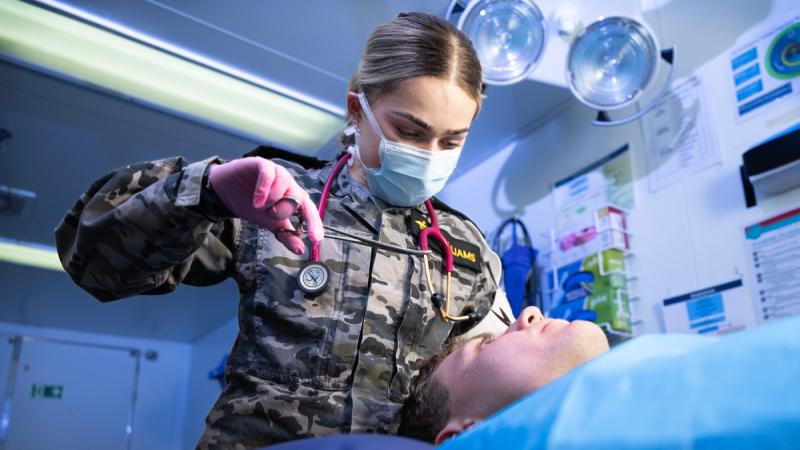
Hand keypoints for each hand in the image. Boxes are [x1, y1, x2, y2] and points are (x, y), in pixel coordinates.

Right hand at [208, 157, 322, 254]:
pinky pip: (269, 173)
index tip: (315, 239)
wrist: (226, 192)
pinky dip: (264, 188)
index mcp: (294, 198)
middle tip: (268, 214)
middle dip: (282, 211)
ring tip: (258, 205)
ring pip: (285, 185)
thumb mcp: (270, 224)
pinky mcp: (262, 165)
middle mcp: (289, 184)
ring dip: (271, 200)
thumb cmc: (251, 205)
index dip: (314, 224)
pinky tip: (257, 200)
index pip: (309, 210)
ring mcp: (277, 173)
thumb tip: (300, 250)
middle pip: (296, 198)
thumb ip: (286, 235)